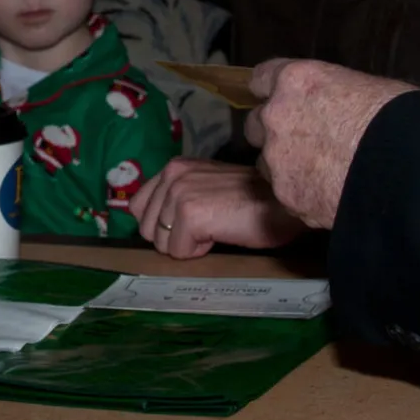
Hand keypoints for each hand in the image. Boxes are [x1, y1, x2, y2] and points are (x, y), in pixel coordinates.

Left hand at [129, 158, 301, 257]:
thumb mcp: (206, 188)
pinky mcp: (190, 215)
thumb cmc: (252, 200)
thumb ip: (179, 195)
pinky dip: (199, 251)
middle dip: (174, 237)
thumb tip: (156, 225)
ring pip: (161, 244)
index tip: (191, 222)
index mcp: (174, 167)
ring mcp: (179, 194)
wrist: (282, 202)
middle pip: (146, 229)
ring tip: (216, 227)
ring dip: (188, 244)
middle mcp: (172, 174)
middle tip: (208, 225)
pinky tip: (220, 234)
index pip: (138, 207)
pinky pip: (178, 252)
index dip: (162, 225)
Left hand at [252, 60, 415, 229]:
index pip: (260, 79)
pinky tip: (328, 196)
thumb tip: (340, 105)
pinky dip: (301, 195)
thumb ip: (336, 95)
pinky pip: (286, 195)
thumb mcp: (369, 88)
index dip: (272, 92)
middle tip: (303, 141)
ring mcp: (277, 159)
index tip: (281, 100)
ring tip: (319, 174)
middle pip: (256, 123)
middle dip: (273, 132)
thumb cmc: (401, 118)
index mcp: (295, 80)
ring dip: (285, 166)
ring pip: (267, 163)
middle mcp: (276, 116)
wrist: (408, 169)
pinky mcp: (287, 196)